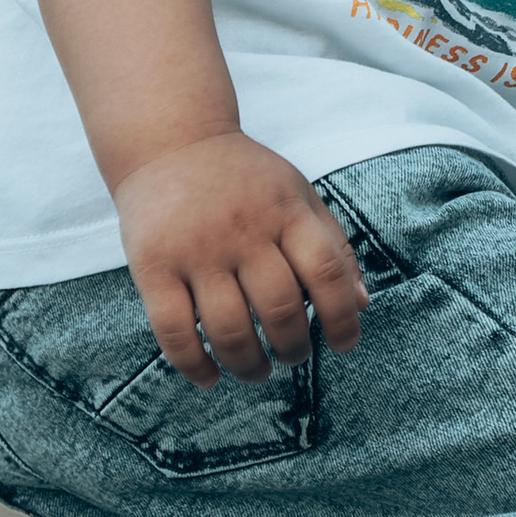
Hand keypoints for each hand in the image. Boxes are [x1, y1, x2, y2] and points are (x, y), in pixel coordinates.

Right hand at [113, 134, 368, 384]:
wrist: (169, 140)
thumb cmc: (244, 178)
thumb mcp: (297, 195)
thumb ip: (333, 246)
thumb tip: (362, 305)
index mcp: (286, 212)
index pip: (326, 273)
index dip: (342, 318)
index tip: (342, 344)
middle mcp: (243, 230)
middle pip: (280, 309)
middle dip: (293, 348)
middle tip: (291, 356)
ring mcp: (195, 250)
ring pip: (229, 329)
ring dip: (249, 365)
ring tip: (257, 370)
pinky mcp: (153, 266)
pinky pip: (175, 331)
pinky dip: (195, 365)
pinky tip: (210, 376)